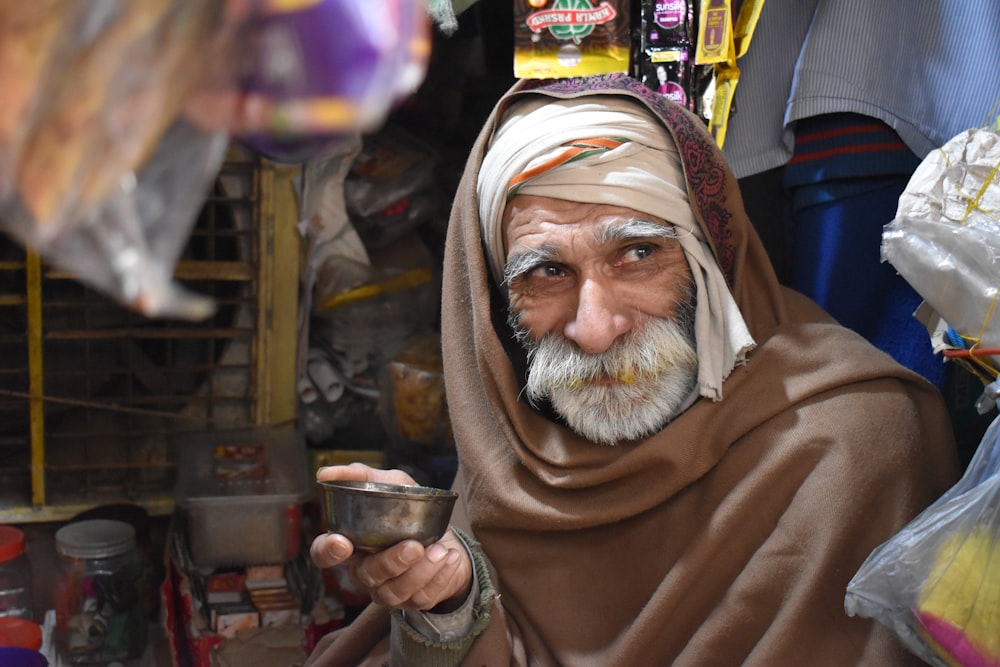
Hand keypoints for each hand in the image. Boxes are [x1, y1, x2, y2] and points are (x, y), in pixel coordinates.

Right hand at [311, 463, 472, 611]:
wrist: (448, 534)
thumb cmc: (410, 509)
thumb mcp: (391, 484)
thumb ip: (360, 475)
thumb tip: (327, 472)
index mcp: (352, 543)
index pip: (324, 554)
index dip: (327, 552)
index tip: (342, 542)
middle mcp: (365, 570)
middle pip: (367, 574)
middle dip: (391, 561)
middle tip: (414, 546)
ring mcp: (388, 589)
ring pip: (395, 591)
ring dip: (421, 572)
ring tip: (441, 550)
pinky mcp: (414, 600)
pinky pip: (423, 597)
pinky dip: (440, 577)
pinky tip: (451, 558)